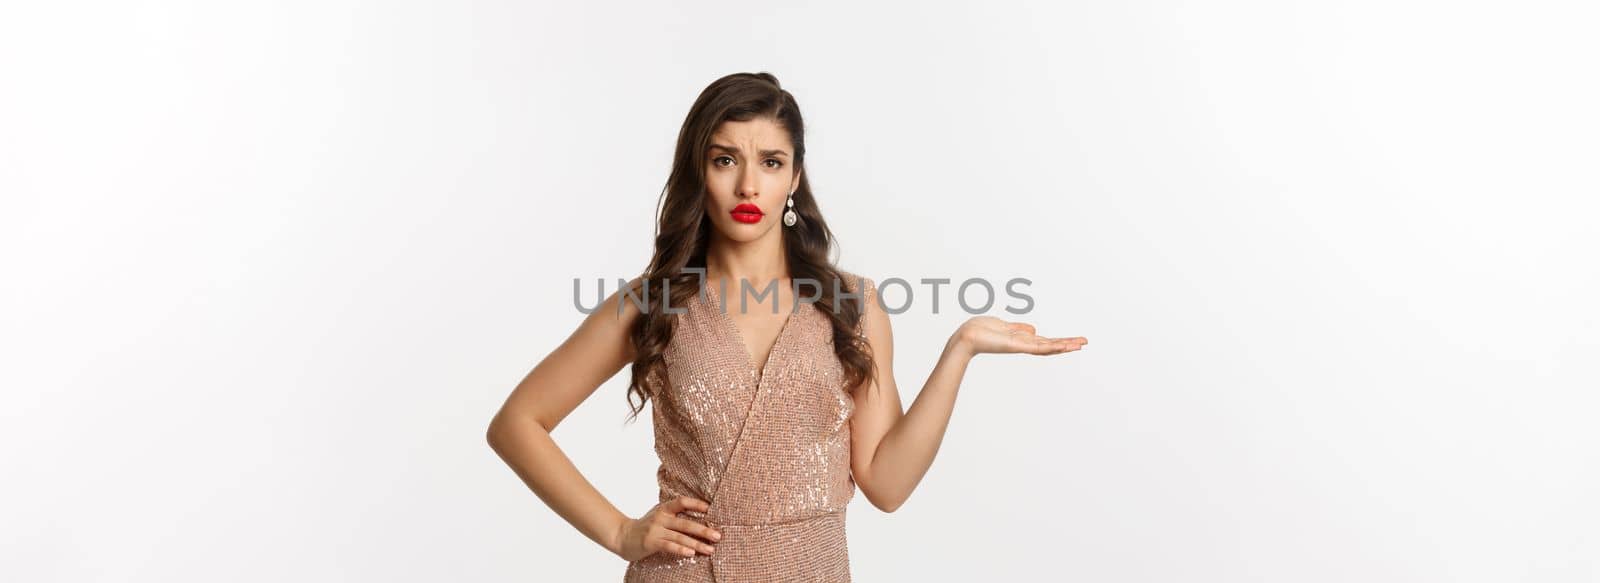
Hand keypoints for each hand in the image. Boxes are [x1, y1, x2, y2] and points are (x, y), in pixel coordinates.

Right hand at [611, 496, 721, 561]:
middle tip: (718, 536)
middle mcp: (661, 517)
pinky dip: (680, 549)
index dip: (696, 504)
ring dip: (697, 543)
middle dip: (703, 530)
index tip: (711, 509)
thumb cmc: (646, 527)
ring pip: (680, 536)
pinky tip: (691, 553)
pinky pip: (668, 546)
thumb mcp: (659, 516)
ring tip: (710, 549)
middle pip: (686, 523)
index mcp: (664, 508)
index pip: (682, 502)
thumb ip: (674, 515)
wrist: (622, 536)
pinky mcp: (651, 542)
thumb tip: (700, 518)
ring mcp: (655, 530)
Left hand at [953, 316, 1086, 356]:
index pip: (1044, 341)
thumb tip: (1034, 330)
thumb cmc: (980, 330)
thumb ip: (1019, 328)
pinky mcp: (1016, 346)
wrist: (966, 337)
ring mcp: (1020, 346)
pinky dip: (1050, 346)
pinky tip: (1062, 346)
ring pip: (1047, 347)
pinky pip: (1036, 347)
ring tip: (1080, 345)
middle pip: (1050, 345)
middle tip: (1085, 342)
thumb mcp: (1004, 326)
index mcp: (1021, 339)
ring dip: (1064, 345)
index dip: (1059, 341)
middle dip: (1067, 344)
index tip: (1074, 341)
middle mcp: (1023, 344)